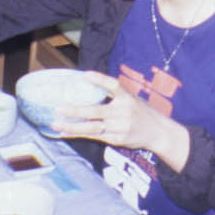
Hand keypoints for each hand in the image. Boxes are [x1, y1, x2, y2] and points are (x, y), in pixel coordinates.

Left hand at [52, 72, 190, 169]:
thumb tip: (88, 84)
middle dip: (75, 111)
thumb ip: (114, 95)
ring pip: (92, 128)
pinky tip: (66, 133)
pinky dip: (79, 134)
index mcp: (127, 97)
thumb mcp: (131, 98)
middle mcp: (123, 111)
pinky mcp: (117, 139)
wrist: (158, 132)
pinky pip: (94, 136)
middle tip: (58, 108)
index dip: (100, 80)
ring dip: (73, 126)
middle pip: (96, 111)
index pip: (113, 85)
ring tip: (56, 124)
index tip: (85, 75)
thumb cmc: (140, 112)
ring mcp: (120, 127)